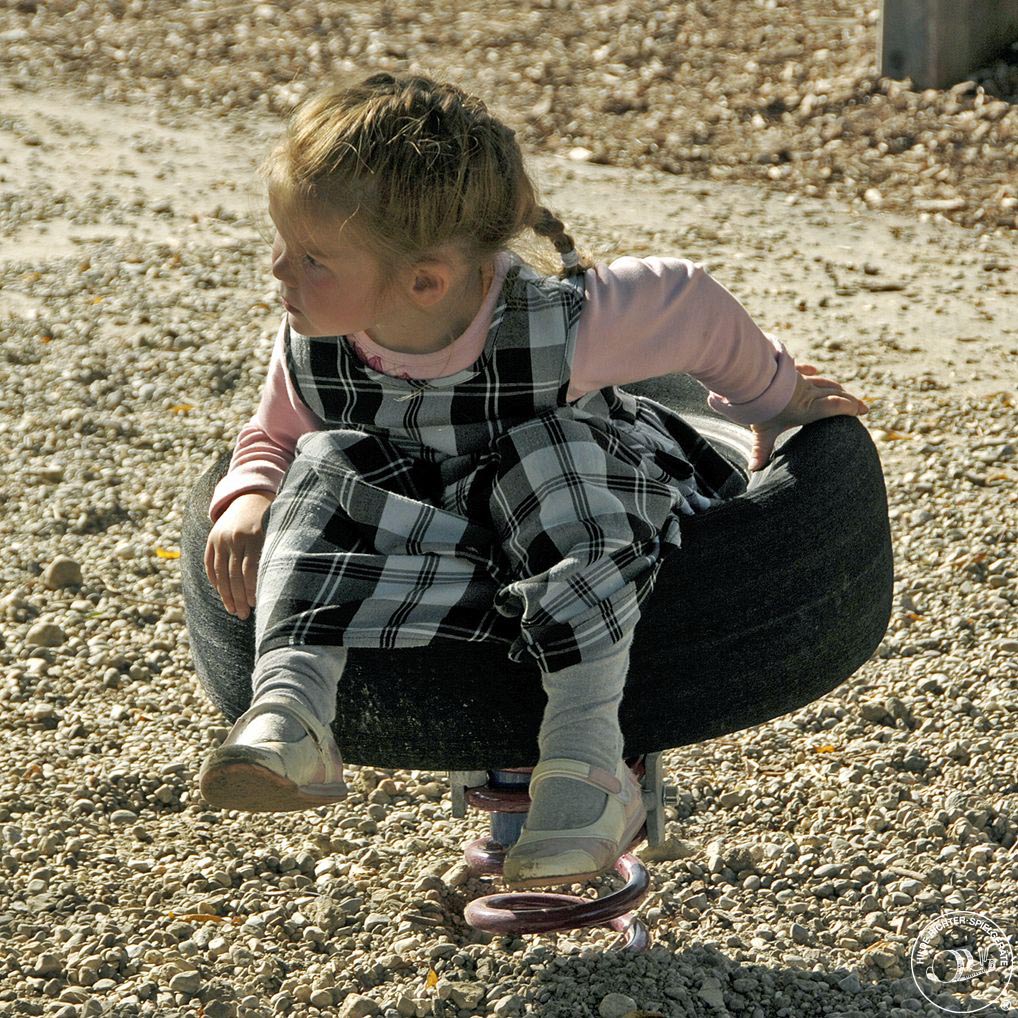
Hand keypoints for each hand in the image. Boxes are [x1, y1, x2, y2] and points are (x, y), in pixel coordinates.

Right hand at [204, 492, 273, 619]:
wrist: (250, 498)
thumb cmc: (271, 521)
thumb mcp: (277, 532)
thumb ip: (276, 554)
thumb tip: (280, 586)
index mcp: (254, 535)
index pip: (251, 569)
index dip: (252, 589)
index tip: (256, 605)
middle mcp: (235, 536)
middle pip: (234, 574)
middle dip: (239, 598)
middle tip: (243, 615)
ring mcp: (220, 538)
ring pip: (221, 573)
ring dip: (226, 595)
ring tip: (233, 610)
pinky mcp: (211, 540)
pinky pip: (210, 565)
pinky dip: (215, 582)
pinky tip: (223, 596)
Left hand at [749, 362, 868, 471]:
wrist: (754, 380)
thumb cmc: (760, 408)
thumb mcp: (762, 432)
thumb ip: (761, 450)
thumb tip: (754, 469)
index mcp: (808, 408)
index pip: (836, 406)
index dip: (850, 408)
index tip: (861, 411)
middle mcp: (809, 393)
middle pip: (835, 394)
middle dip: (850, 401)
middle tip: (862, 407)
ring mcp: (800, 380)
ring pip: (822, 382)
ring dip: (834, 388)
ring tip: (842, 391)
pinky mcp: (789, 371)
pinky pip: (803, 370)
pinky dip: (810, 372)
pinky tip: (813, 370)